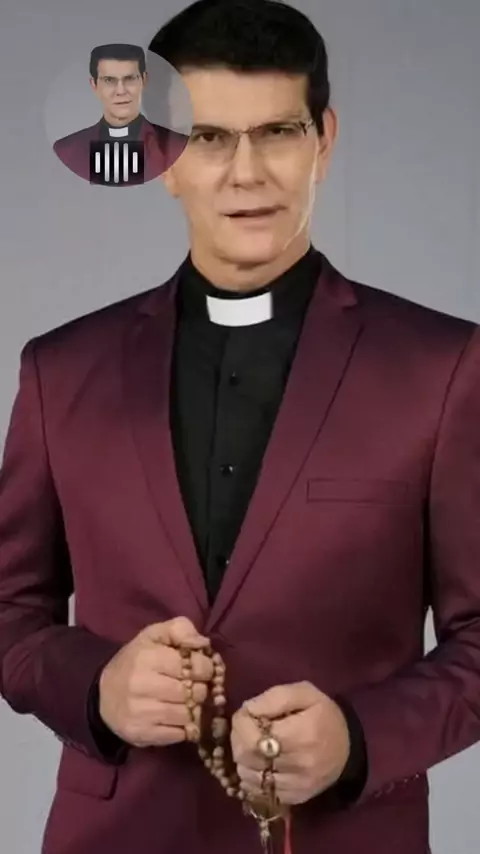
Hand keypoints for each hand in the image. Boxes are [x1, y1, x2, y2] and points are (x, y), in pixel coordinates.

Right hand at [98, 617, 212, 747]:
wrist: (104, 694)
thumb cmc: (137, 660)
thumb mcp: (155, 635)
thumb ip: (180, 628)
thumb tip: (202, 643)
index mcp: (147, 657)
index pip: (194, 666)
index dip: (205, 668)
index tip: (202, 669)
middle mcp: (141, 686)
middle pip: (194, 692)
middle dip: (201, 689)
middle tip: (196, 686)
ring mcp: (140, 713)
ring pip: (188, 715)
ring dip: (194, 709)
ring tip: (187, 702)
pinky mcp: (142, 735)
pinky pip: (179, 735)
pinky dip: (184, 728)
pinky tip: (177, 718)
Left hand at [230, 681, 350, 804]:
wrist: (349, 748)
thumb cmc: (324, 715)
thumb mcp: (305, 693)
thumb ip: (275, 697)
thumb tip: (249, 710)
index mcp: (302, 733)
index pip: (252, 738)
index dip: (240, 725)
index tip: (246, 714)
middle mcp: (299, 764)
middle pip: (247, 758)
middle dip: (238, 740)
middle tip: (247, 728)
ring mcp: (297, 785)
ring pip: (249, 777)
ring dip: (243, 759)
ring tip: (254, 745)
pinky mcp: (294, 798)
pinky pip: (259, 791)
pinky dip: (253, 776)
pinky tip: (260, 763)